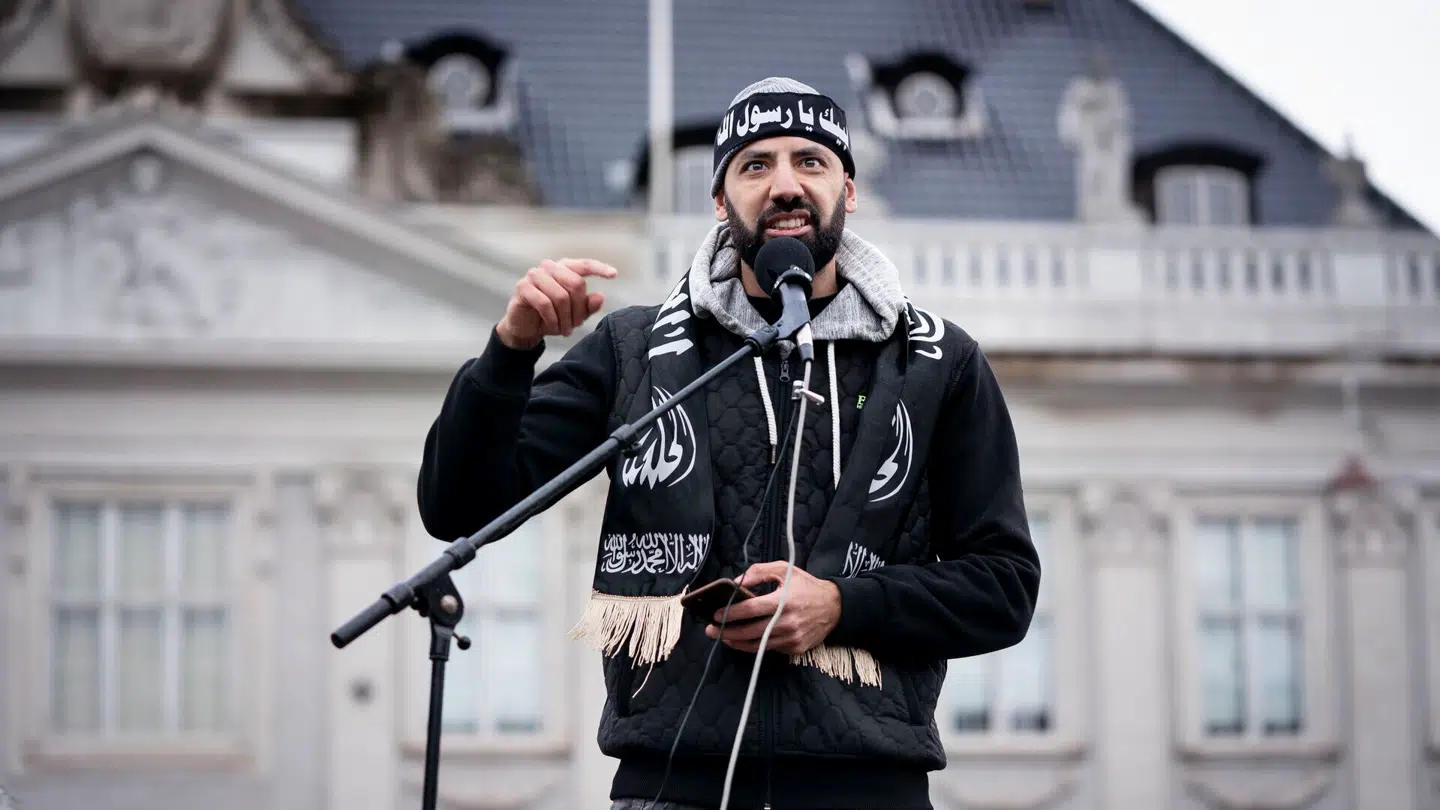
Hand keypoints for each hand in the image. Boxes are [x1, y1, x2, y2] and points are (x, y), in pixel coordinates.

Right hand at [496, 258, 617, 348]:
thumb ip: (588, 306)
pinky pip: (545, 303)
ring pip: (561, 296)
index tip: (614, 274)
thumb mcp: (574, 315)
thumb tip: (600, 296)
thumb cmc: (552, 317)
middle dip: (579, 309)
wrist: (525, 328)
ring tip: (565, 330)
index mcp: (564, 268)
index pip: (585, 264)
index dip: (600, 268)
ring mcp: (535, 275)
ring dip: (565, 318)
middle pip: (576, 284)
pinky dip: (552, 319)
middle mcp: (550, 267)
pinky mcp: (523, 287)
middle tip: (576, 325)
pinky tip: (554, 327)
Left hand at [705, 561, 841, 654]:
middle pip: (749, 631)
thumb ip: (758, 572)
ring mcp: (792, 638)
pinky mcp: (796, 648)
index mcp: (783, 600)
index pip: (750, 609)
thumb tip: (736, 583)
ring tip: (723, 637)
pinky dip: (755, 646)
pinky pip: (770, 649)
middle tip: (711, 630)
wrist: (834, 606)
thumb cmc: (806, 585)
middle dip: (726, 632)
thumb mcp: (785, 569)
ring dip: (737, 642)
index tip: (716, 614)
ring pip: (758, 645)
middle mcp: (787, 622)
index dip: (730, 613)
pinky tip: (744, 640)